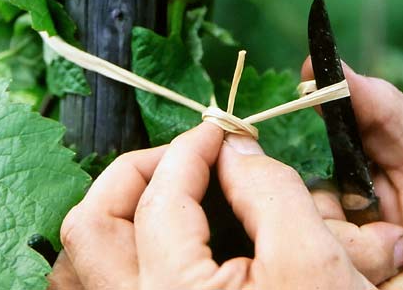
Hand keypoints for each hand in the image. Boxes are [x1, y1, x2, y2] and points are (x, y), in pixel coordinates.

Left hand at [49, 123, 402, 288]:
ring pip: (88, 253)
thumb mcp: (314, 259)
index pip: (162, 194)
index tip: (223, 128)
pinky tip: (165, 225)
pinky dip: (124, 240)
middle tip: (184, 152)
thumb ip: (268, 188)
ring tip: (166, 181)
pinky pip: (106, 275)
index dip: (193, 145)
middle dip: (136, 170)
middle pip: (93, 223)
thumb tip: (234, 144)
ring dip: (118, 204)